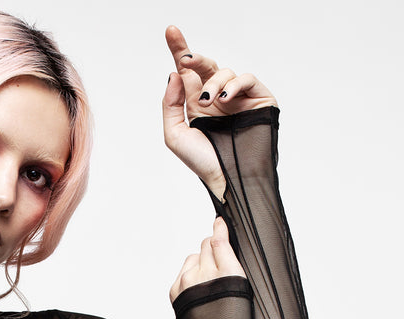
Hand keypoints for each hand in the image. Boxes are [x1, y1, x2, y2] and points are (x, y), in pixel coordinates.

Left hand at [162, 25, 276, 198]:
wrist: (228, 179)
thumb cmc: (203, 162)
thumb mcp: (175, 135)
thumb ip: (170, 104)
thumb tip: (174, 74)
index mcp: (196, 104)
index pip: (187, 72)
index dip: (180, 50)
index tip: (170, 31)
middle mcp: (216, 97)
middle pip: (205, 65)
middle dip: (194, 58)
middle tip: (186, 60)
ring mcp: (237, 97)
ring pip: (224, 72)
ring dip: (213, 82)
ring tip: (208, 101)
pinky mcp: (257, 98)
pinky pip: (246, 78)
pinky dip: (234, 84)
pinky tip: (224, 98)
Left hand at [169, 217, 245, 302]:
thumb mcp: (243, 287)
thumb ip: (231, 261)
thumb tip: (221, 238)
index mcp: (227, 273)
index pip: (218, 240)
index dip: (219, 229)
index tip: (220, 222)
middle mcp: (204, 275)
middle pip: (205, 245)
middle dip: (212, 248)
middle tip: (219, 261)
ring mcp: (187, 282)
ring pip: (193, 256)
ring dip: (200, 261)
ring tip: (209, 280)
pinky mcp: (175, 290)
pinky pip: (183, 270)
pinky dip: (190, 274)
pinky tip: (198, 289)